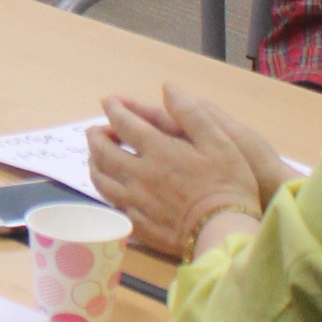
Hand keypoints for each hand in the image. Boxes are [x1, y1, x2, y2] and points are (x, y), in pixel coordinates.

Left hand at [87, 86, 280, 259]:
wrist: (225, 233)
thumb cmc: (227, 185)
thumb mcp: (219, 141)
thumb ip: (191, 113)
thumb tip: (168, 88)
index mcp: (158, 150)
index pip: (124, 123)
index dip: (113, 109)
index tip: (108, 102)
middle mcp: (139, 174)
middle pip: (103, 151)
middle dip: (96, 136)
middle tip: (95, 130)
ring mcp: (135, 201)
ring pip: (101, 179)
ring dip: (94, 163)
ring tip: (95, 157)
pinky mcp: (137, 225)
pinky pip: (111, 204)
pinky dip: (104, 191)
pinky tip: (110, 189)